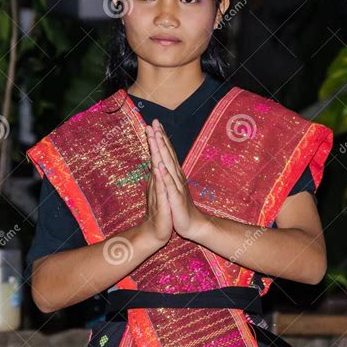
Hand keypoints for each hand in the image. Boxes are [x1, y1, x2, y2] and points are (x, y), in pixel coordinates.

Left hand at [145, 119, 205, 240]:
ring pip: (169, 165)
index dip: (161, 138)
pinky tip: (161, 167)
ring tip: (157, 137)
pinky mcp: (176, 198)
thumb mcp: (171, 188)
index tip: (154, 124)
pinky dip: (165, 176)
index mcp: (174, 174)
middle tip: (154, 122)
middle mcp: (177, 176)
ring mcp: (177, 186)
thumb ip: (167, 175)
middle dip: (161, 138)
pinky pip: (170, 185)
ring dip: (162, 151)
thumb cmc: (179, 206)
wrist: (192, 224)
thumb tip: (161, 162)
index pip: (167, 152)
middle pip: (168, 154)